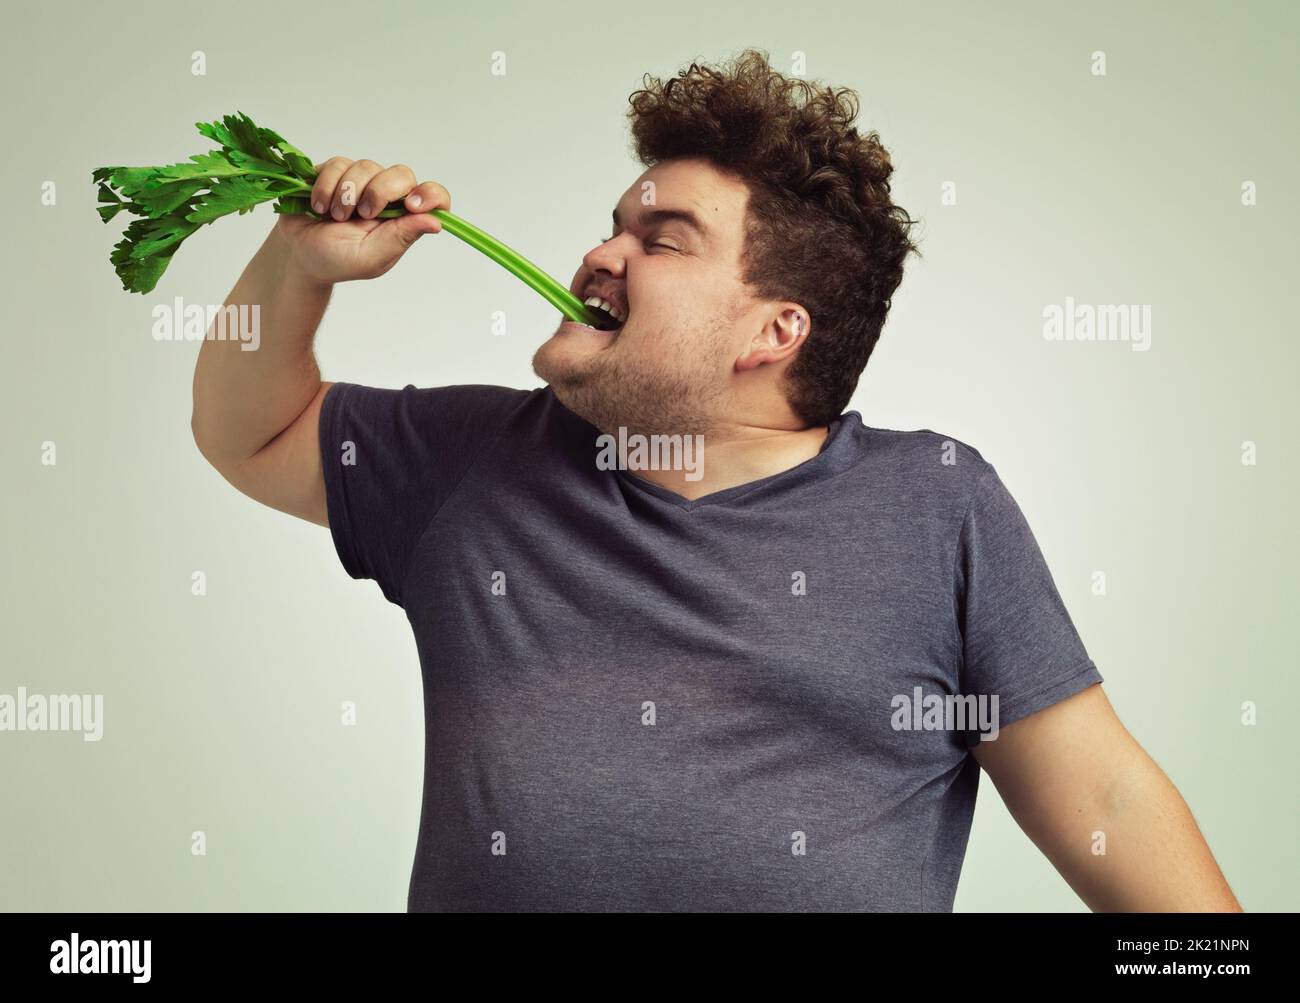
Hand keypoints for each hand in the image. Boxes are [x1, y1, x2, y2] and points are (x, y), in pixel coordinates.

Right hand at [275, 157, 451, 283]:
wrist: (298, 254)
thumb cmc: (336, 261)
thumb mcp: (372, 257)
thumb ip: (402, 237)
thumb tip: (436, 223)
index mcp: (403, 220)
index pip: (433, 198)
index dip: (430, 195)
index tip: (412, 205)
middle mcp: (387, 197)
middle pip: (401, 174)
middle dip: (379, 192)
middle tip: (362, 215)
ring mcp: (362, 182)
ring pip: (366, 166)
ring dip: (347, 193)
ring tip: (335, 216)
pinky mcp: (336, 172)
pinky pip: (338, 163)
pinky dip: (326, 186)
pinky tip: (319, 206)